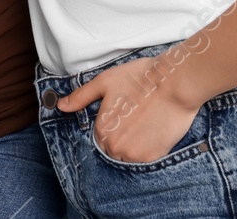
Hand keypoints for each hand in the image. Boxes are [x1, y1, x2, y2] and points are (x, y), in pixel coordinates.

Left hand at [58, 56, 200, 163]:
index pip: (100, 137)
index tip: (124, 113)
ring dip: (134, 144)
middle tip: (136, 117)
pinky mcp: (155, 157)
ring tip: (146, 123)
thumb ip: (81, 97)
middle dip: (122, 136)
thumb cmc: (140, 78)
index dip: (111, 124)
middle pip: (113, 149)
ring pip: (129, 155)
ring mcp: (136, 155)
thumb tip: (61, 106)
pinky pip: (146, 159)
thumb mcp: (104, 82)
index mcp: (102, 130)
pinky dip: (149, 147)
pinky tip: (155, 129)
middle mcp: (116, 147)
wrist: (175, 83)